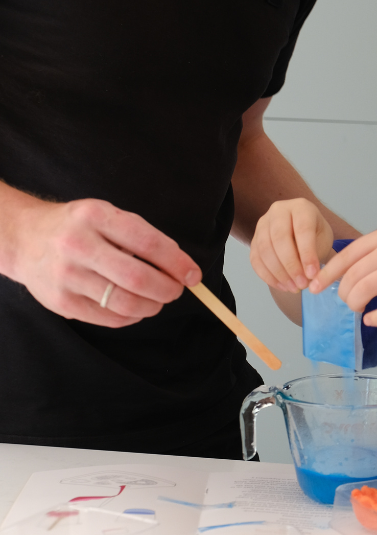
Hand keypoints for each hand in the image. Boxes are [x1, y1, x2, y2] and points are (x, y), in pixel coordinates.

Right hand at [5, 195, 200, 327]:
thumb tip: (180, 266)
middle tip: (176, 290)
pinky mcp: (61, 302)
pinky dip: (132, 317)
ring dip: (153, 306)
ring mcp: (67, 276)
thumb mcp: (105, 215)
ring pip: (125, 303)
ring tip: (158, 301)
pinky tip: (135, 308)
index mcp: (95, 216)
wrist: (25, 239)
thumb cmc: (76, 227)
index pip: (148, 243)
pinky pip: (110, 319)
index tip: (192, 275)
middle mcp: (78, 245)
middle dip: (168, 289)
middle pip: (138, 278)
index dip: (177, 263)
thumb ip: (140, 236)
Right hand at [250, 198, 334, 291]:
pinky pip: (255, 259)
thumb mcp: (323, 240)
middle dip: (291, 265)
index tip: (313, 274)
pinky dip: (268, 276)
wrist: (302, 235)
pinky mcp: (254, 239)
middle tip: (302, 284)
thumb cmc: (316, 236)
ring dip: (279, 273)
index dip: (307, 253)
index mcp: (301, 207)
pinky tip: (282, 286)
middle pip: (279, 238)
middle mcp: (279, 210)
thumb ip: (317, 254)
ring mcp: (263, 224)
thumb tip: (309, 276)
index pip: (302, 229)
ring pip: (264, 249)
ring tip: (294, 288)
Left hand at [311, 223, 376, 325]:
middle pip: (353, 274)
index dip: (328, 272)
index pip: (347, 254)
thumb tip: (359, 266)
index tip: (315, 286)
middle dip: (342, 293)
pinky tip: (373, 320)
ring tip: (358, 310)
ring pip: (365, 289)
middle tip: (345, 303)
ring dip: (355, 304)